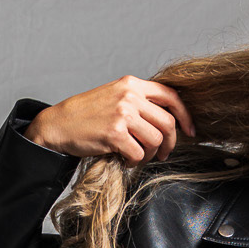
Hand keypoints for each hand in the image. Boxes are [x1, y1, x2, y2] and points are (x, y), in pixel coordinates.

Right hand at [25, 76, 196, 164]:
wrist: (58, 124)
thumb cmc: (86, 115)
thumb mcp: (114, 97)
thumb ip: (138, 103)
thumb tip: (166, 122)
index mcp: (131, 84)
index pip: (170, 96)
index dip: (185, 115)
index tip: (190, 130)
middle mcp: (129, 96)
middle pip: (167, 123)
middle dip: (170, 143)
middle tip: (163, 154)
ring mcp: (122, 114)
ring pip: (155, 141)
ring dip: (150, 155)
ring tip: (136, 156)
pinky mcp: (115, 133)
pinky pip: (139, 154)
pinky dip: (134, 162)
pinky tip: (123, 159)